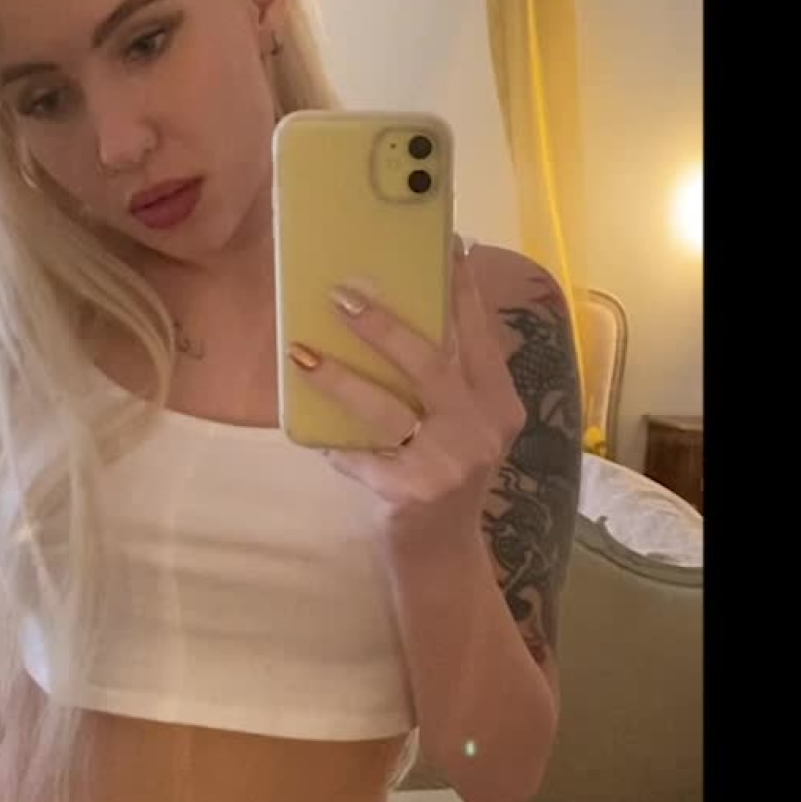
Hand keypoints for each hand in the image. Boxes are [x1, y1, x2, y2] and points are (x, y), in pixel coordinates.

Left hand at [289, 239, 525, 535]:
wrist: (440, 556)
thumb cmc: (440, 474)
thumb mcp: (461, 426)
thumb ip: (447, 380)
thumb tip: (392, 309)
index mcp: (499, 404)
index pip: (478, 336)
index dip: (461, 290)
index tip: (446, 245)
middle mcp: (482, 429)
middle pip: (432, 362)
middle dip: (385, 325)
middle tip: (341, 293)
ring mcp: (449, 463)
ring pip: (386, 408)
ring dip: (340, 378)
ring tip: (302, 351)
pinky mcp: (412, 492)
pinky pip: (360, 457)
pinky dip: (332, 442)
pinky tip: (306, 429)